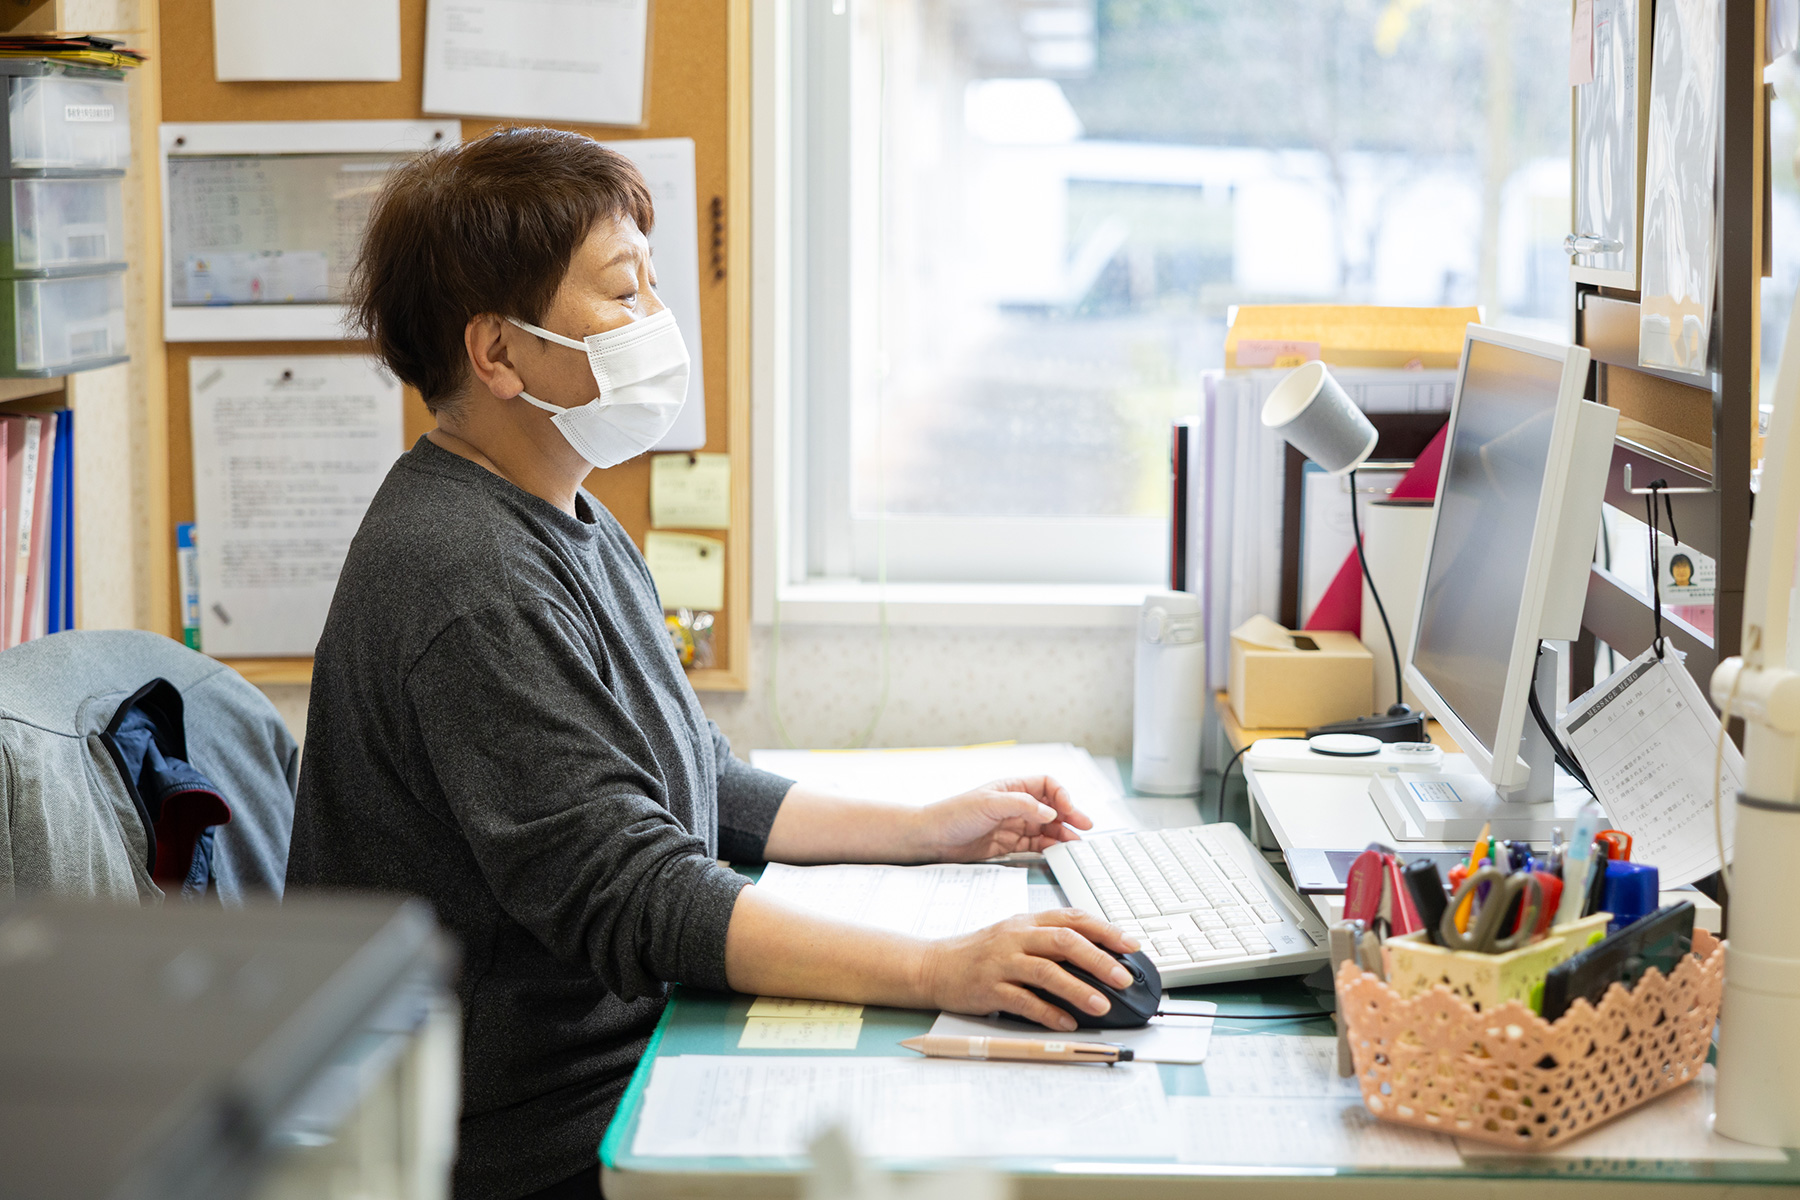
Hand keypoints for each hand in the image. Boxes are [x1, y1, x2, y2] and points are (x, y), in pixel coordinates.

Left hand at [912, 775, 1091, 861]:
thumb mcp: (989, 803)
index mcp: (1012, 787)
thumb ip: (1023, 806)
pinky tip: (1057, 852)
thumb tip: (1050, 811)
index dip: (1062, 795)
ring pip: (1046, 828)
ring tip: (1075, 844)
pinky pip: (1035, 845)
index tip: (1069, 809)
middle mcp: (1015, 805)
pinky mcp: (1008, 844)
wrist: (932, 838)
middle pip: (1051, 807)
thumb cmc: (953, 813)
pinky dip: (1048, 848)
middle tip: (1086, 827)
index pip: (1047, 785)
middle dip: (1070, 815)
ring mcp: (1013, 825)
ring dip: (1062, 834)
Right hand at [918, 909, 1141, 1031]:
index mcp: (1027, 922)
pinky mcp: (989, 988)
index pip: (1072, 918)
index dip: (1105, 930)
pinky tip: (1067, 1022)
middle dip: (1099, 959)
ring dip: (1079, 989)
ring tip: (1102, 1005)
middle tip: (1123, 978)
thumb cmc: (980, 953)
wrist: (934, 966)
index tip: (1131, 944)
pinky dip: (1049, 1012)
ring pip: (1047, 971)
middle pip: (1064, 942)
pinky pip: (1024, 1001)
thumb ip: (1049, 942)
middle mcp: (1016, 937)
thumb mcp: (1015, 936)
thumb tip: (1095, 957)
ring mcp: (1002, 962)